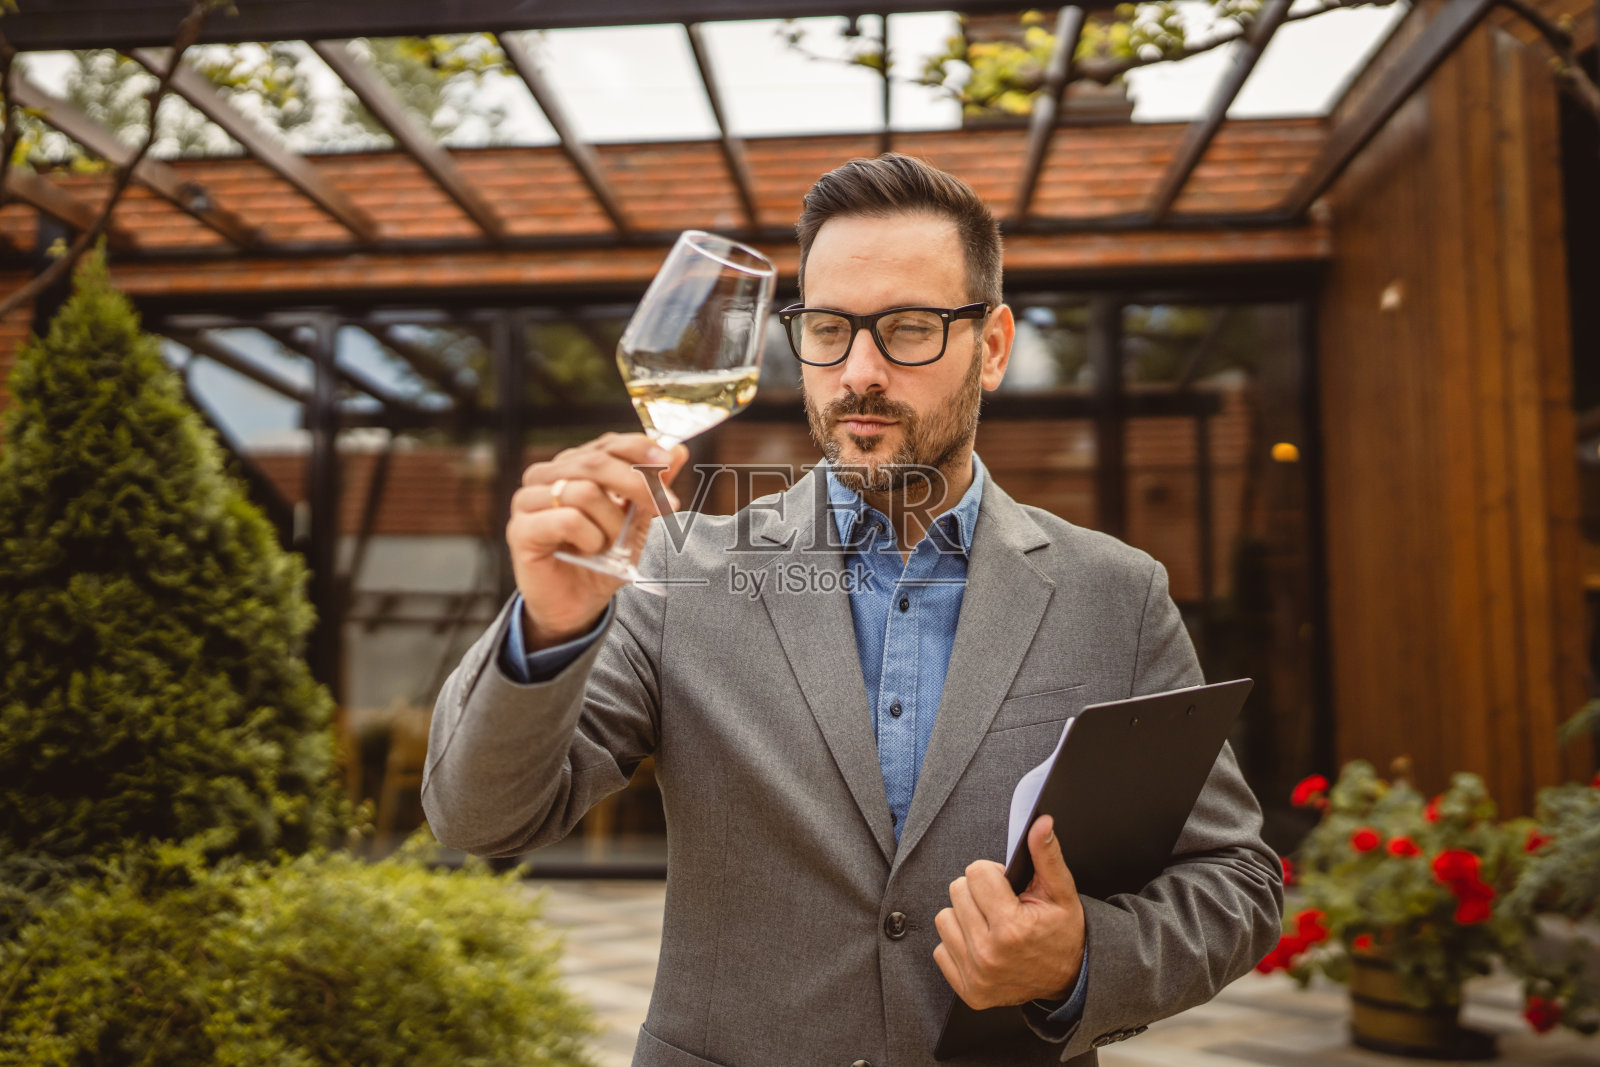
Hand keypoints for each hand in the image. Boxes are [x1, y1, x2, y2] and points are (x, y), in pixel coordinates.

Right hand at [507, 433, 688, 648]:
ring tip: (610, 544)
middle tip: (663, 506)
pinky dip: (591, 538)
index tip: (670, 465)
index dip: (642, 451)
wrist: (578, 605)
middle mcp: (546, 475)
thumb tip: (678, 451)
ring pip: (585, 492)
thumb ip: (653, 486)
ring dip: (612, 523)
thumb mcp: (636, 520)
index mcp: (572, 465)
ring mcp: (528, 500)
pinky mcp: (520, 529)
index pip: (608, 444)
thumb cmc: (603, 559)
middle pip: (597, 462)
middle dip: (638, 484)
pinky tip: (589, 551)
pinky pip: (568, 520)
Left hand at [933, 815, 1085, 1009]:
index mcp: (1011, 928)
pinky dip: (958, 944)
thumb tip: (1041, 823)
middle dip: (978, 892)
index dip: (993, 874)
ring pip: (944, 918)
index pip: (975, 873)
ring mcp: (976, 976)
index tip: (1008, 887)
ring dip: (964, 916)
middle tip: (1001, 905)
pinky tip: (983, 945)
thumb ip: (1047, 855)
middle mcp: (989, 954)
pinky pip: (940, 950)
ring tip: (990, 924)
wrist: (1069, 981)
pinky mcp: (968, 992)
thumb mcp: (1062, 893)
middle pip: (957, 892)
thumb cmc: (1064, 933)